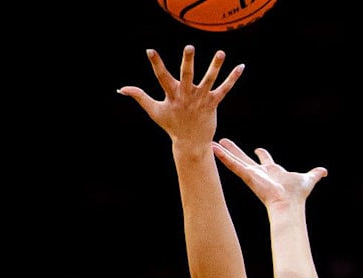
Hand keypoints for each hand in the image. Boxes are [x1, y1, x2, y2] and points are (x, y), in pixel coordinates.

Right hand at [117, 46, 242, 143]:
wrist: (190, 143)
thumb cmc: (171, 125)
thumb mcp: (154, 110)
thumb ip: (139, 97)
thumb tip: (122, 89)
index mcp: (172, 95)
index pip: (161, 77)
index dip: (156, 64)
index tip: (150, 51)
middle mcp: (187, 95)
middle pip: (187, 76)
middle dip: (187, 62)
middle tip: (189, 48)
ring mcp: (201, 99)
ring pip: (209, 80)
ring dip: (215, 67)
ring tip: (221, 53)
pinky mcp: (213, 103)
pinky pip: (224, 89)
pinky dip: (233, 78)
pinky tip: (241, 67)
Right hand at [213, 138, 327, 208]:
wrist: (288, 204)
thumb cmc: (297, 195)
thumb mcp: (307, 179)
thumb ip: (315, 174)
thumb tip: (324, 172)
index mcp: (272, 171)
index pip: (265, 160)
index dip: (262, 154)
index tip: (257, 149)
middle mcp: (260, 173)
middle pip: (244, 158)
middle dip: (235, 150)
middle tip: (223, 141)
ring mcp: (251, 174)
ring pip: (234, 160)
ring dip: (223, 152)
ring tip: (212, 142)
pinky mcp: (247, 175)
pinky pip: (232, 164)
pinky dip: (223, 157)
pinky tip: (212, 149)